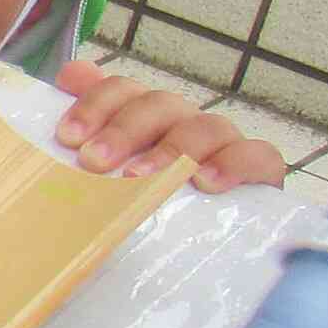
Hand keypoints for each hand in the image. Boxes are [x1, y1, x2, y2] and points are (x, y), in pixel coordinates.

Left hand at [51, 60, 289, 191]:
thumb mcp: (108, 178)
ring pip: (206, 125)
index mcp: (146, 119)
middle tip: (93, 162)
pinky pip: (258, 155)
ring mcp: (224, 145)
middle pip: (158, 105)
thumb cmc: (145, 209)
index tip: (67, 137)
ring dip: (171, 149)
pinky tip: (205, 182)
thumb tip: (71, 74)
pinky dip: (233, 163)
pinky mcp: (260, 172)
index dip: (94, 105)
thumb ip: (90, 129)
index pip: (123, 91)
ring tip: (139, 178)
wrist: (209, 253)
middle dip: (123, 130)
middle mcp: (184, 123)